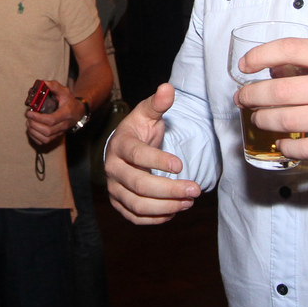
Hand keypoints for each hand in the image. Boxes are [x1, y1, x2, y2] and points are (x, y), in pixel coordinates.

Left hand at [25, 79, 79, 145]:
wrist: (78, 112)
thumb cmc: (69, 101)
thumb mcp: (64, 91)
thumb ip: (54, 86)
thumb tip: (43, 83)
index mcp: (65, 113)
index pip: (51, 120)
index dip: (38, 118)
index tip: (29, 112)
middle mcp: (64, 125)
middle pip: (47, 131)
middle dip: (34, 125)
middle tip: (28, 117)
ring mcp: (60, 132)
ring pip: (46, 139)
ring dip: (34, 132)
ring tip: (28, 123)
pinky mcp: (57, 137)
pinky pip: (45, 142)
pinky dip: (35, 138)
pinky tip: (31, 130)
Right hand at [104, 84, 201, 225]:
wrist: (123, 148)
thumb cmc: (138, 130)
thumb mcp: (147, 114)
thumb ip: (158, 103)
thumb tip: (167, 88)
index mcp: (119, 144)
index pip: (136, 155)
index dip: (158, 160)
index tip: (181, 164)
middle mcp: (112, 168)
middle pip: (138, 184)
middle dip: (169, 190)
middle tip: (194, 190)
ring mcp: (114, 187)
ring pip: (137, 204)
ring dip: (165, 206)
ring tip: (189, 201)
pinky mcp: (118, 202)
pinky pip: (134, 216)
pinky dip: (155, 218)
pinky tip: (174, 211)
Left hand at [234, 39, 307, 163]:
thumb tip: (274, 69)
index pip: (292, 49)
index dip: (261, 55)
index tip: (245, 64)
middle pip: (282, 90)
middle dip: (253, 95)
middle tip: (244, 98)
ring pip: (289, 120)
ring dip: (265, 121)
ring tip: (259, 120)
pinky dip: (287, 147)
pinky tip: (282, 144)